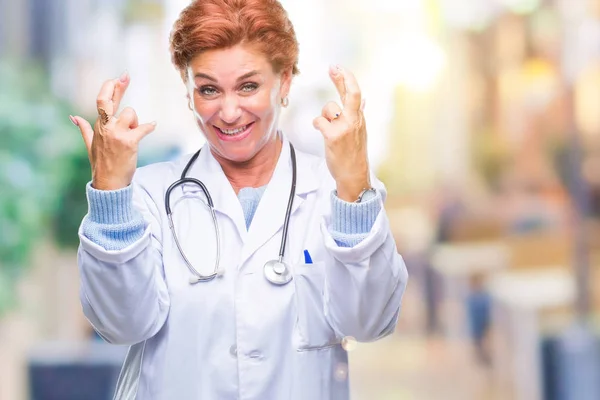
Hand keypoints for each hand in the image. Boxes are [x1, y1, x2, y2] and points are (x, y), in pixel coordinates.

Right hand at [70, 72, 155, 190]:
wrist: (109, 183)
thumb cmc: (102, 165)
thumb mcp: (90, 145)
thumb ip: (84, 129)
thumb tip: (73, 117)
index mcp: (98, 126)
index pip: (102, 101)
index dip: (110, 88)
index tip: (118, 78)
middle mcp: (106, 127)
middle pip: (109, 101)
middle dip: (118, 87)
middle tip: (126, 75)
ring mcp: (117, 134)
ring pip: (131, 114)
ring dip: (136, 122)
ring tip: (133, 135)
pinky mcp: (129, 142)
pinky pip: (143, 128)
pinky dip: (150, 126)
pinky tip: (153, 125)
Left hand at [313, 65, 369, 201]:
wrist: (353, 174)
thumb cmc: (353, 154)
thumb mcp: (359, 131)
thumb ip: (357, 114)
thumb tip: (363, 101)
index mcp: (359, 118)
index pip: (356, 93)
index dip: (347, 78)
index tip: (339, 67)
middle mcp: (354, 120)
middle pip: (350, 93)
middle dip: (341, 78)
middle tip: (333, 67)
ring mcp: (345, 128)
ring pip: (328, 109)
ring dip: (324, 116)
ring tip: (328, 129)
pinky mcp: (334, 136)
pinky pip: (319, 121)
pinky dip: (317, 124)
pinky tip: (321, 131)